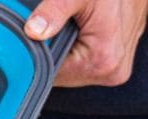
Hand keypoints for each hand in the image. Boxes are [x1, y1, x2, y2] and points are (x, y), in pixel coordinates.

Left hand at [24, 0, 147, 87]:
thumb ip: (53, 12)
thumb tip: (32, 31)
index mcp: (103, 60)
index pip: (54, 74)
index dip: (38, 56)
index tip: (31, 38)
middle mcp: (112, 73)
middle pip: (64, 77)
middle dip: (52, 55)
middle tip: (50, 29)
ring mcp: (115, 73)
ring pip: (73, 74)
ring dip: (64, 56)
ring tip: (68, 31)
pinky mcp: (115, 68)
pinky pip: (85, 69)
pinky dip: (76, 55)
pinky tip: (77, 38)